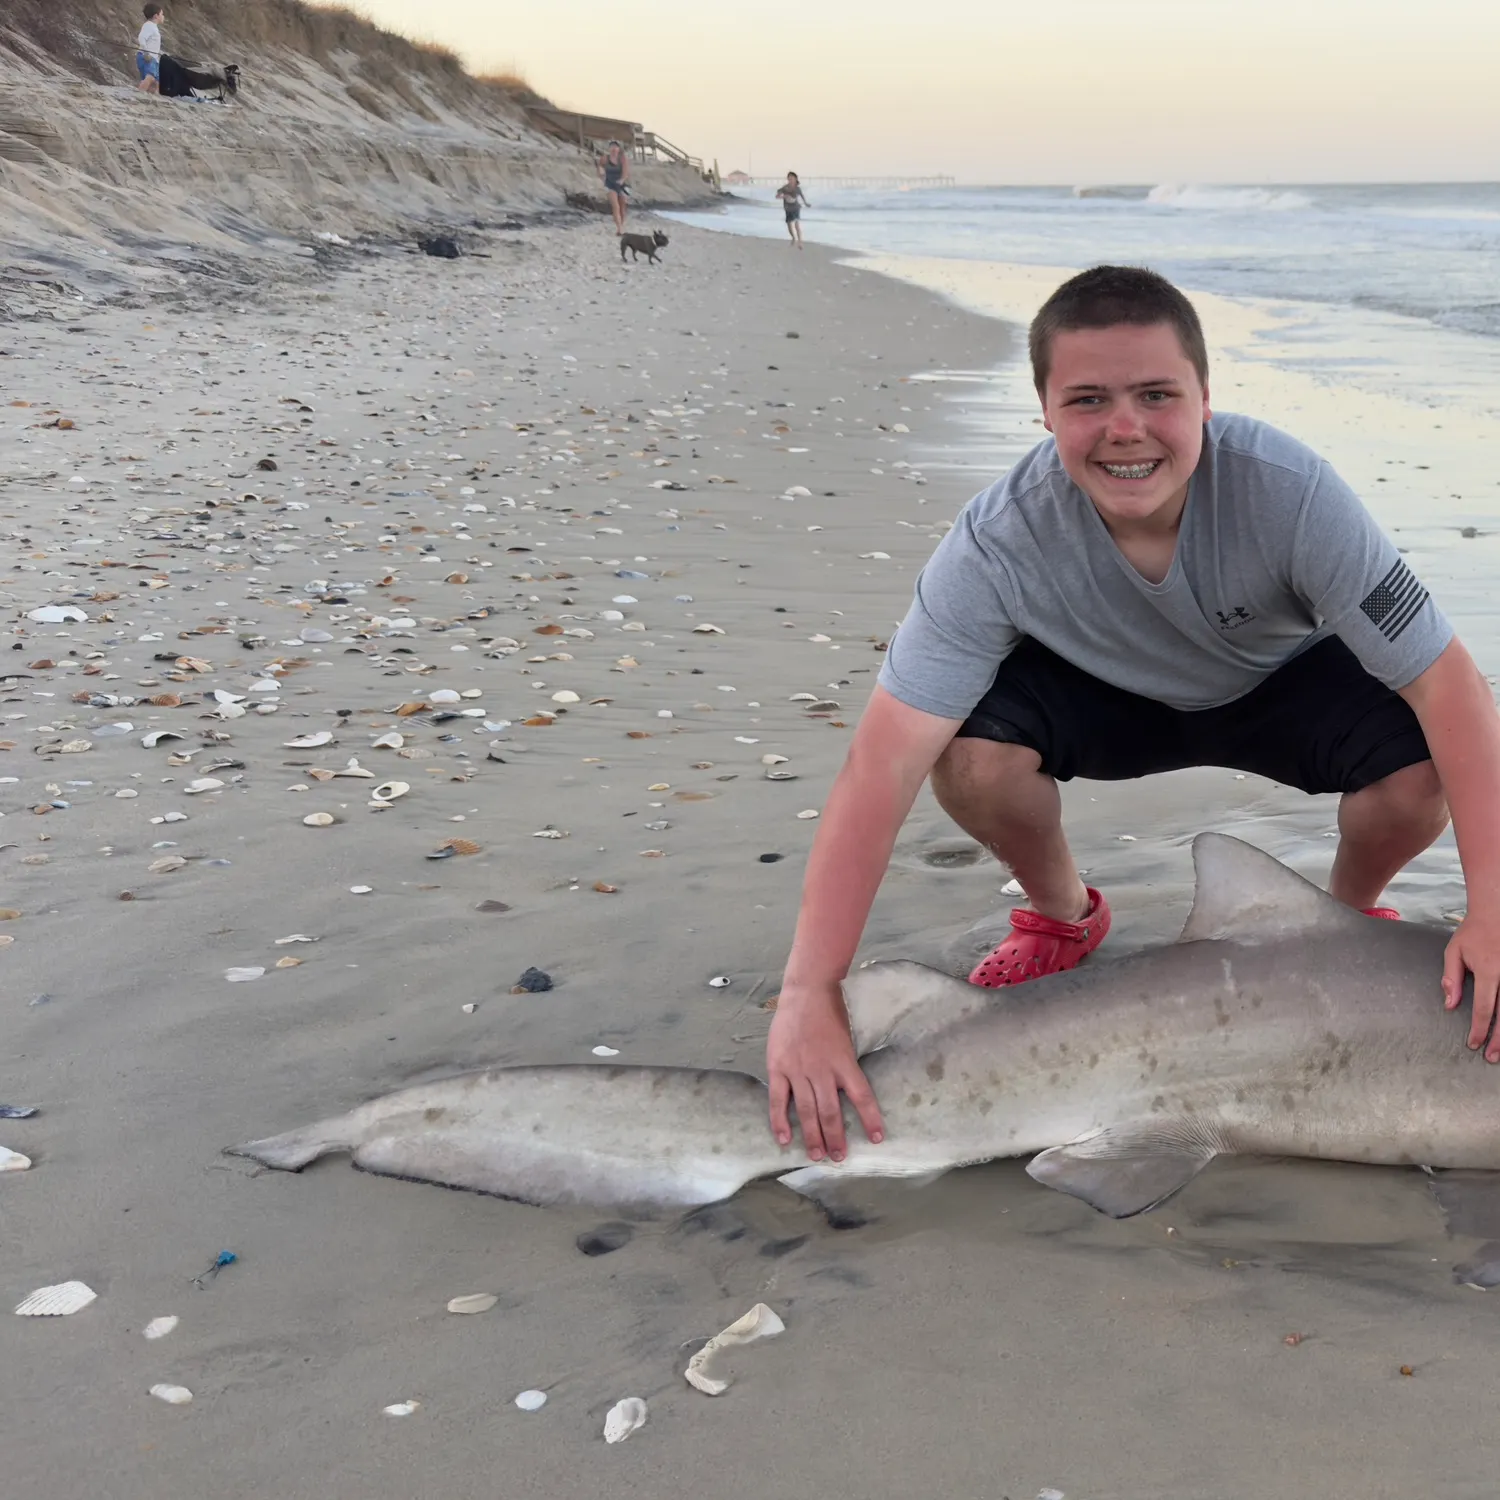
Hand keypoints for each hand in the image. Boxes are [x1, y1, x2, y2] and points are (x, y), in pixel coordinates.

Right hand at [767, 981, 883, 1161]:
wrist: (806, 992)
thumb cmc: (830, 1013)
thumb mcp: (846, 1039)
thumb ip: (844, 1066)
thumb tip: (847, 1092)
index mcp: (844, 1062)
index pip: (862, 1096)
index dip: (870, 1119)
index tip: (876, 1139)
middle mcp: (822, 1070)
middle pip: (831, 1111)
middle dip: (836, 1137)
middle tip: (839, 1158)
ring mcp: (798, 1069)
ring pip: (806, 1110)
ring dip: (813, 1136)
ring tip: (818, 1156)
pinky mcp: (778, 1067)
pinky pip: (779, 1100)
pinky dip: (780, 1121)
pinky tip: (785, 1139)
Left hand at [1443, 910, 1499, 1059]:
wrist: (1497, 913)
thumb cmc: (1474, 933)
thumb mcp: (1454, 952)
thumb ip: (1451, 978)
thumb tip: (1449, 1005)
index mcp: (1490, 971)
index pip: (1484, 1008)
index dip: (1479, 1029)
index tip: (1473, 1043)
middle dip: (1498, 1040)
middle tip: (1490, 1057)